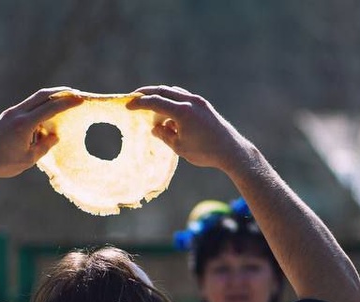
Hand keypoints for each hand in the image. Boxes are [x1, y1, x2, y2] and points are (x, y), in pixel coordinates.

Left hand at [0, 87, 83, 184]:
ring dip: (50, 98)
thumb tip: (55, 135)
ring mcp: (10, 113)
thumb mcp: (28, 159)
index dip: (67, 103)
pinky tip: (46, 116)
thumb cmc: (3, 164)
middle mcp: (16, 114)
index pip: (50, 108)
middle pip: (42, 95)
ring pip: (34, 99)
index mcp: (24, 124)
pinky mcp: (7, 115)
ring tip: (63, 102)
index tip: (81, 99)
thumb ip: (45, 146)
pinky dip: (40, 106)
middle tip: (75, 93)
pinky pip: (27, 106)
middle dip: (61, 92)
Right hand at [126, 86, 250, 171]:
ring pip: (174, 92)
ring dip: (160, 95)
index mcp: (182, 111)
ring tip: (149, 102)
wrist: (231, 150)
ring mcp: (198, 102)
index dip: (140, 103)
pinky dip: (172, 99)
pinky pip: (183, 97)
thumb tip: (155, 127)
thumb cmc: (205, 152)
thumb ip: (164, 135)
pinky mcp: (204, 105)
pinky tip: (167, 110)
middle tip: (134, 96)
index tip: (128, 106)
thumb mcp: (180, 147)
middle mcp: (190, 101)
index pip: (155, 102)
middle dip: (147, 93)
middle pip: (163, 91)